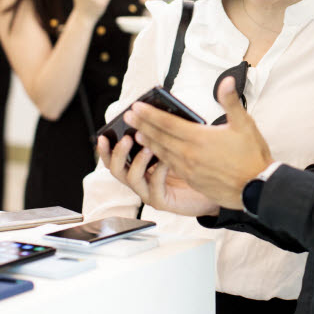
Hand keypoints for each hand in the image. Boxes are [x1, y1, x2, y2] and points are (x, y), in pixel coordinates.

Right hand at [97, 134, 219, 216]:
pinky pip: (155, 187)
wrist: (210, 188)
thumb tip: (156, 112)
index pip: (115, 158)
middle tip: (126, 138)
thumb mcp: (174, 146)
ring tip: (146, 147)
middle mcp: (140, 180)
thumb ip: (162, 134)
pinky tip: (166, 161)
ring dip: (137, 161)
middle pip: (117, 169)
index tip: (103, 135)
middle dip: (118, 153)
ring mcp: (148, 192)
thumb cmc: (192, 165)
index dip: (106, 148)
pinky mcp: (161, 201)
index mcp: (139, 166)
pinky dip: (158, 172)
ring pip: (132, 179)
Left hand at [125, 76, 272, 208]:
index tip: (136, 107)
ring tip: (136, 134)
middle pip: (159, 137)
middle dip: (142, 126)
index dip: (150, 114)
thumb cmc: (252, 155)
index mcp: (199, 138)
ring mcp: (189, 169)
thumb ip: (231, 101)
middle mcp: (189, 154)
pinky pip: (170, 167)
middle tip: (128, 117)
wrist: (257, 188)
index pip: (167, 123)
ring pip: (162, 153)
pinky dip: (158, 158)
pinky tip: (156, 155)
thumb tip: (225, 81)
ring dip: (148, 142)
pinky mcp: (192, 180)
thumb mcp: (244, 124)